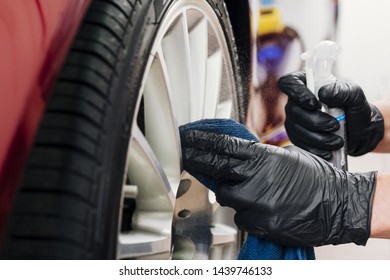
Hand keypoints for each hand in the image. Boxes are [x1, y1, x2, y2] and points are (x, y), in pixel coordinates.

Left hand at [182, 130, 375, 246]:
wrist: (338, 205)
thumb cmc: (316, 178)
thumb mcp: (287, 156)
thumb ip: (259, 156)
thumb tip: (237, 155)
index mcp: (263, 157)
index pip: (223, 146)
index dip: (201, 142)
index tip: (188, 139)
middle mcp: (256, 177)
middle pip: (215, 167)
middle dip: (197, 160)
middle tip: (187, 156)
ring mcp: (257, 202)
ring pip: (225, 196)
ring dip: (231, 193)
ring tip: (249, 191)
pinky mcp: (262, 222)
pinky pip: (241, 218)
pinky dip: (246, 213)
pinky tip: (262, 209)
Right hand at [278, 71, 383, 158]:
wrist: (358, 133)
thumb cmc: (354, 110)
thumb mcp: (355, 96)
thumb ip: (342, 91)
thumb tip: (323, 94)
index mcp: (306, 84)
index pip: (289, 82)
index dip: (296, 92)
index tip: (314, 104)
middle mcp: (296, 102)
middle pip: (293, 110)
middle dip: (315, 121)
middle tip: (335, 125)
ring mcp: (294, 120)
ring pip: (296, 129)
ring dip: (318, 137)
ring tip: (337, 141)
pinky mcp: (297, 137)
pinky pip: (300, 144)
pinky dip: (316, 149)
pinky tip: (329, 150)